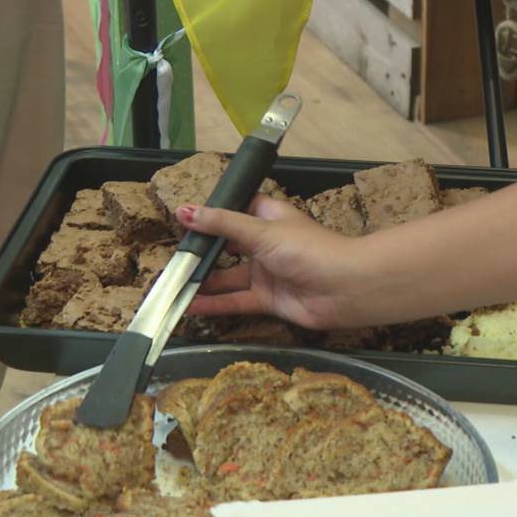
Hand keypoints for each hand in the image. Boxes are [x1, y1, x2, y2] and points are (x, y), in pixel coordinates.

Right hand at [176, 195, 359, 329]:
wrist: (345, 288)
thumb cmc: (310, 249)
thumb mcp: (261, 231)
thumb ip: (222, 225)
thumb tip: (184, 211)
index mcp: (269, 217)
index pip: (236, 210)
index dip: (213, 214)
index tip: (183, 219)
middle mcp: (267, 244)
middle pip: (227, 246)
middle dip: (201, 253)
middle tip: (170, 259)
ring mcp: (268, 273)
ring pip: (229, 277)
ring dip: (203, 282)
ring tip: (171, 286)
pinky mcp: (269, 299)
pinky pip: (236, 301)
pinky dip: (214, 304)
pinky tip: (189, 306)